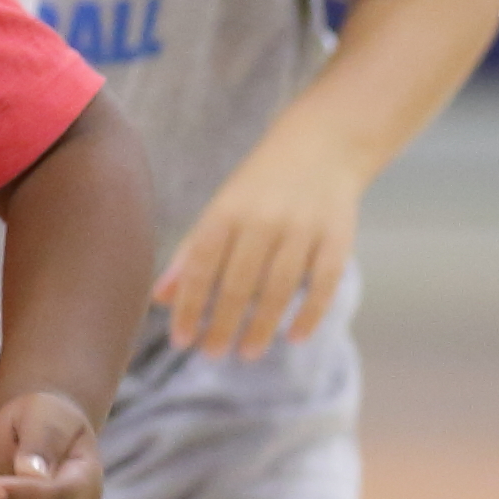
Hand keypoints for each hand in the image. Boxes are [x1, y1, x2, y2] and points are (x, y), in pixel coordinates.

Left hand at [155, 136, 362, 357]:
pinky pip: (324, 283)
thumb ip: (191, 253)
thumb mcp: (221, 209)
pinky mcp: (338, 236)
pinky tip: (294, 337)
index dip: (190, 306)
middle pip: (240, 284)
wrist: (322, 145)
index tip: (183, 339)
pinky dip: (310, 314)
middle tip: (212, 353)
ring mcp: (303, 228)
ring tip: (247, 353)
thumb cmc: (260, 186)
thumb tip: (161, 298)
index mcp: (227, 211)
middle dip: (223, 324)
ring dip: (262, 326)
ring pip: (280, 288)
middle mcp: (264, 220)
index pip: (201, 267)